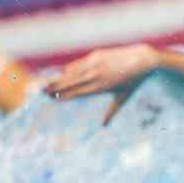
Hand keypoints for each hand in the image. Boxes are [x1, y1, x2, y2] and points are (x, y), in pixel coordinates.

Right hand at [44, 44, 159, 124]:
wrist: (142, 60)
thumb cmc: (133, 83)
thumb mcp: (122, 99)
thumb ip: (111, 112)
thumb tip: (103, 127)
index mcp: (99, 88)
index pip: (75, 93)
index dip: (62, 96)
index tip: (51, 99)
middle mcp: (94, 76)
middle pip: (69, 83)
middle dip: (54, 87)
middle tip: (41, 92)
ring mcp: (94, 64)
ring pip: (71, 73)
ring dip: (58, 78)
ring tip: (46, 84)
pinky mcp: (96, 55)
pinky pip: (79, 64)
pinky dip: (70, 69)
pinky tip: (62, 74)